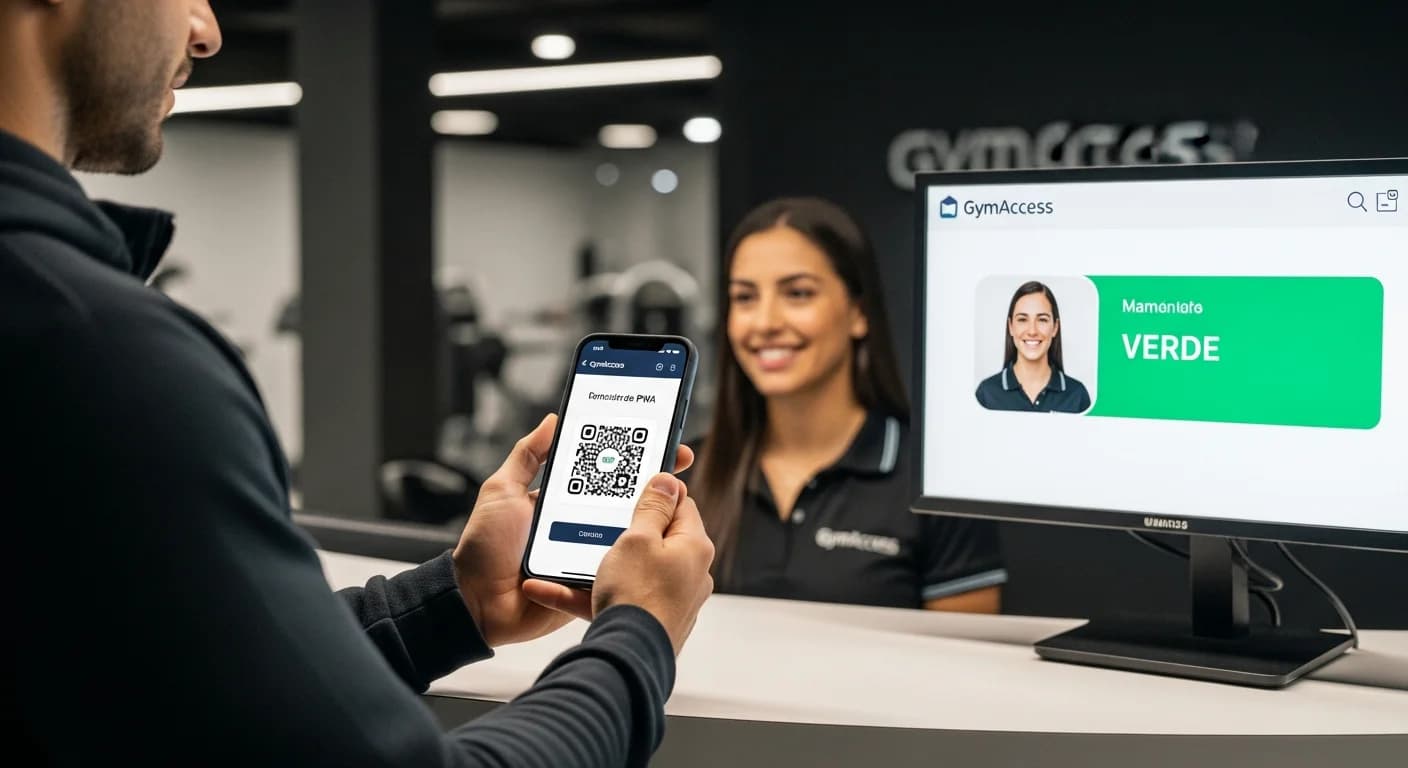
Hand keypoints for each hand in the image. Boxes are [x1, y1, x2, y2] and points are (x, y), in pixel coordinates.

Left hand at [453, 414, 693, 646]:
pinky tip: (650, 548)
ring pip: (625, 537)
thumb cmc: (483, 548)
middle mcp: (578, 526)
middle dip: (651, 490)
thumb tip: (553, 420)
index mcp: (562, 501)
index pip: (603, 475)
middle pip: (622, 504)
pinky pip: (614, 572)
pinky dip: (631, 563)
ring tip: (672, 508)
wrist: (475, 603)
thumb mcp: (501, 491)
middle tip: (676, 474)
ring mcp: (585, 555)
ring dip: (646, 525)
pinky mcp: (588, 584)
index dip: (630, 461)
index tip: (659, 445)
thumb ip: (527, 456)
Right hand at [526, 473, 715, 655]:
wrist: (627, 656)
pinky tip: (552, 590)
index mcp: (694, 546)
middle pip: (657, 538)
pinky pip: (617, 598)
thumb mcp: (638, 538)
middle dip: (625, 531)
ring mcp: (671, 600)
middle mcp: (690, 573)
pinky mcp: (650, 621)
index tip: (634, 487)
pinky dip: (589, 593)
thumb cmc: (636, 596)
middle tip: (600, 521)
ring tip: (567, 557)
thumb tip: (670, 480)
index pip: (682, 505)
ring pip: (631, 571)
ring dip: (599, 564)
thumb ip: (652, 507)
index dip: (656, 493)